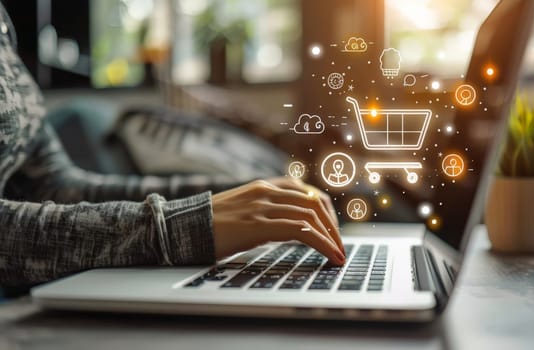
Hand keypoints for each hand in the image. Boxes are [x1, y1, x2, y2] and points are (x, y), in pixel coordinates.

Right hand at [212, 178, 344, 264]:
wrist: (181, 228)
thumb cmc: (210, 225)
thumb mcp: (242, 212)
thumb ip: (265, 212)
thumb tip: (289, 228)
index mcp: (263, 186)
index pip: (307, 193)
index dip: (325, 211)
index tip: (332, 230)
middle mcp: (266, 191)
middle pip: (314, 203)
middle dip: (333, 227)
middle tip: (340, 247)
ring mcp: (262, 206)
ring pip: (311, 216)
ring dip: (331, 238)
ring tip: (338, 255)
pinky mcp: (259, 224)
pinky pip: (302, 231)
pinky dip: (322, 244)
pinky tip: (329, 256)